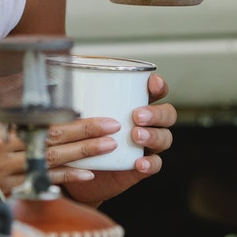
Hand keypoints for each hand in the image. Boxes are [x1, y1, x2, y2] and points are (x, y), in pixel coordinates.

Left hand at [63, 74, 176, 205]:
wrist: (75, 171)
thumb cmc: (80, 135)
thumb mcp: (79, 112)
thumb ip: (80, 91)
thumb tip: (69, 65)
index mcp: (135, 105)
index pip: (156, 92)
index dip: (159, 86)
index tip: (152, 83)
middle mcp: (146, 125)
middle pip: (167, 114)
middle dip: (156, 113)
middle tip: (137, 116)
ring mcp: (146, 147)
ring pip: (165, 138)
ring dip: (154, 135)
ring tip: (136, 136)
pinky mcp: (141, 168)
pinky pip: (155, 164)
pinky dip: (150, 163)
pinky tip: (139, 163)